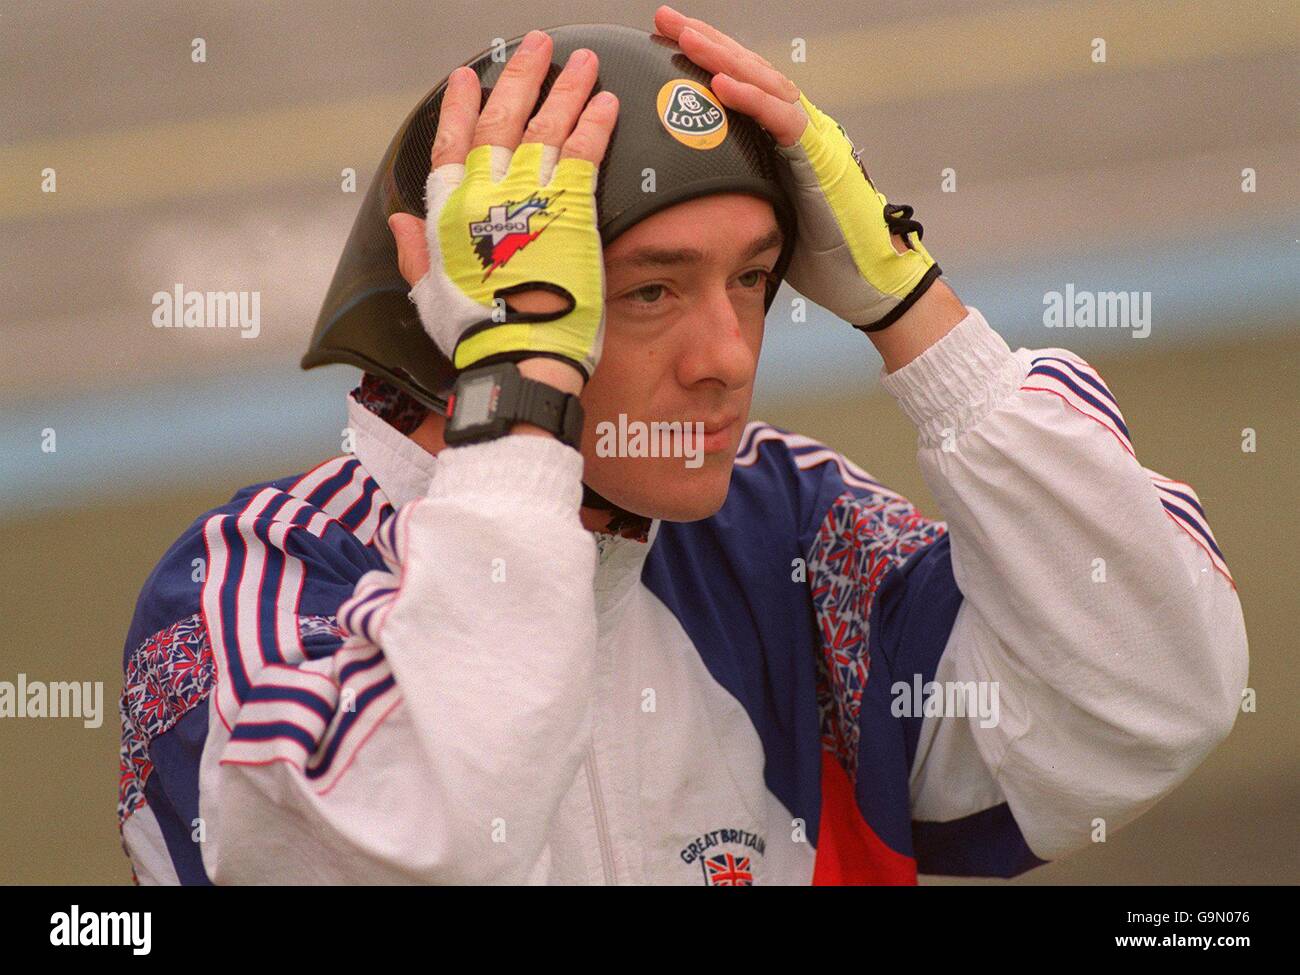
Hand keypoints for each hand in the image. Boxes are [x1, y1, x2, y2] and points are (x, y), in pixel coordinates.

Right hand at [388, 30, 618, 385]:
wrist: (518, 356)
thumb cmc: (475, 334)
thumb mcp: (430, 293)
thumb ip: (416, 249)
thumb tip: (400, 219)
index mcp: (449, 212)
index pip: (452, 143)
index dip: (461, 106)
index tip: (468, 77)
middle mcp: (486, 193)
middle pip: (503, 119)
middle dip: (521, 76)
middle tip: (538, 44)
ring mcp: (530, 196)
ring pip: (547, 125)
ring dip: (565, 87)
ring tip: (581, 59)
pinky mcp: (570, 208)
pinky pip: (584, 152)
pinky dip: (595, 122)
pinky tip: (606, 100)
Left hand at [653, 6, 940, 330]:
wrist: (868, 283)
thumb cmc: (820, 257)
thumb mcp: (764, 217)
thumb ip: (735, 194)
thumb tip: (686, 201)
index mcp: (783, 138)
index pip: (739, 85)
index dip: (704, 60)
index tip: (662, 42)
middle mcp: (801, 128)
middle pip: (748, 71)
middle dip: (705, 41)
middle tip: (663, 17)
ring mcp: (815, 139)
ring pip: (765, 83)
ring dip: (723, 58)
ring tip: (685, 36)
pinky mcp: (823, 159)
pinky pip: (784, 120)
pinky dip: (753, 100)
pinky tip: (721, 84)